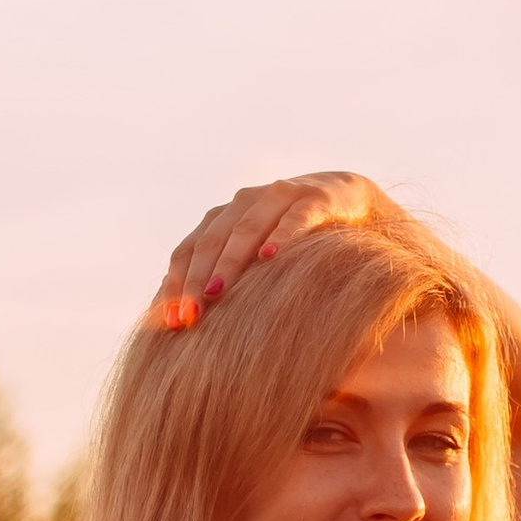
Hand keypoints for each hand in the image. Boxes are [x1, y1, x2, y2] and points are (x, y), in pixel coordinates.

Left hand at [151, 173, 386, 331]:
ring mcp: (279, 196)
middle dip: (196, 279)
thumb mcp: (257, 257)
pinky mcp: (316, 198)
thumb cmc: (295, 240)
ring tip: (217, 291)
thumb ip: (226, 279)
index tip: (170, 322)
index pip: (188, 249)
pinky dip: (281, 235)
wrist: (350, 199)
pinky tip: (270, 257)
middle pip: (211, 241)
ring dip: (229, 261)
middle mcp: (244, 202)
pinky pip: (295, 217)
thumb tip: (186, 324)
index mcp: (222, 217)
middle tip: (190, 315)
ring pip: (246, 228)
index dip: (176, 283)